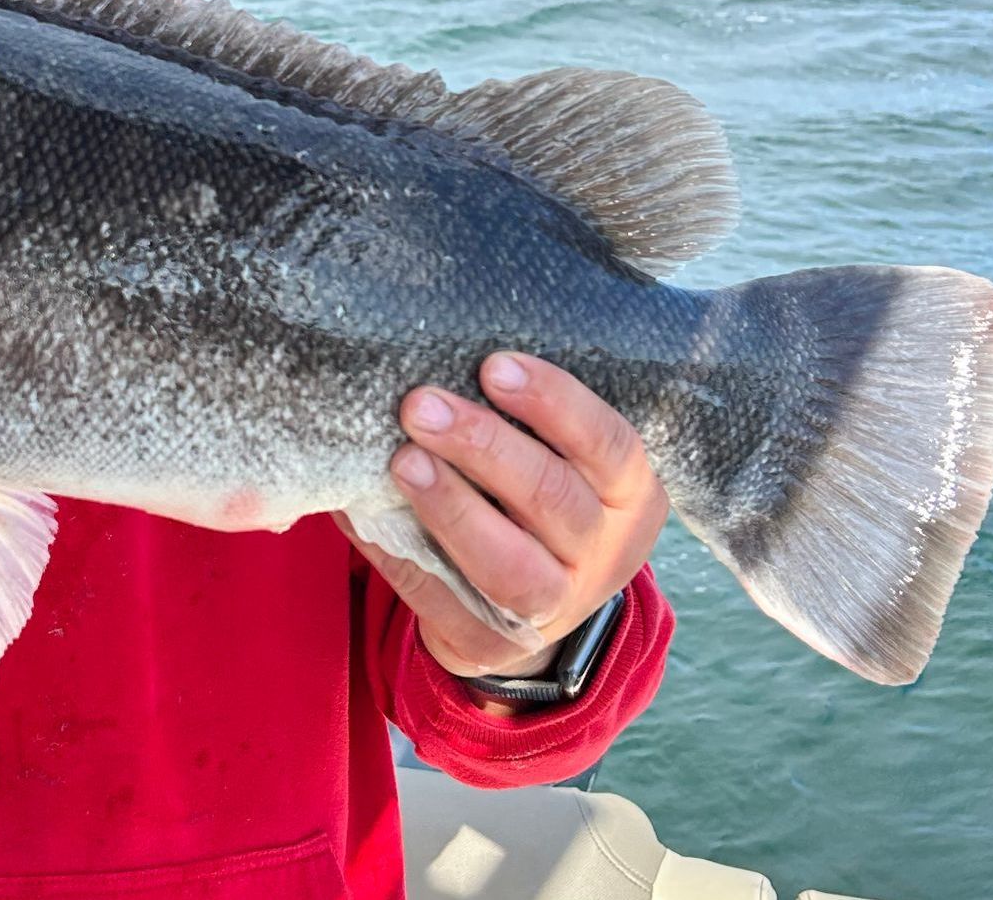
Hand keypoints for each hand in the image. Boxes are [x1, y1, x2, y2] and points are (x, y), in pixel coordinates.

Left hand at [348, 352, 667, 683]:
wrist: (532, 608)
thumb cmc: (538, 499)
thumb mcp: (565, 461)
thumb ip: (531, 420)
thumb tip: (445, 348)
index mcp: (631, 497)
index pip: (607, 444)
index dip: (554, 403)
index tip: (492, 365)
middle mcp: (602, 555)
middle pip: (552, 499)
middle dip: (483, 446)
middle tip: (421, 404)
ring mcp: (552, 609)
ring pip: (506, 564)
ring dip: (450, 507)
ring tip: (402, 460)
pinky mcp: (489, 643)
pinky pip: (440, 598)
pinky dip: (397, 553)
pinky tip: (361, 511)